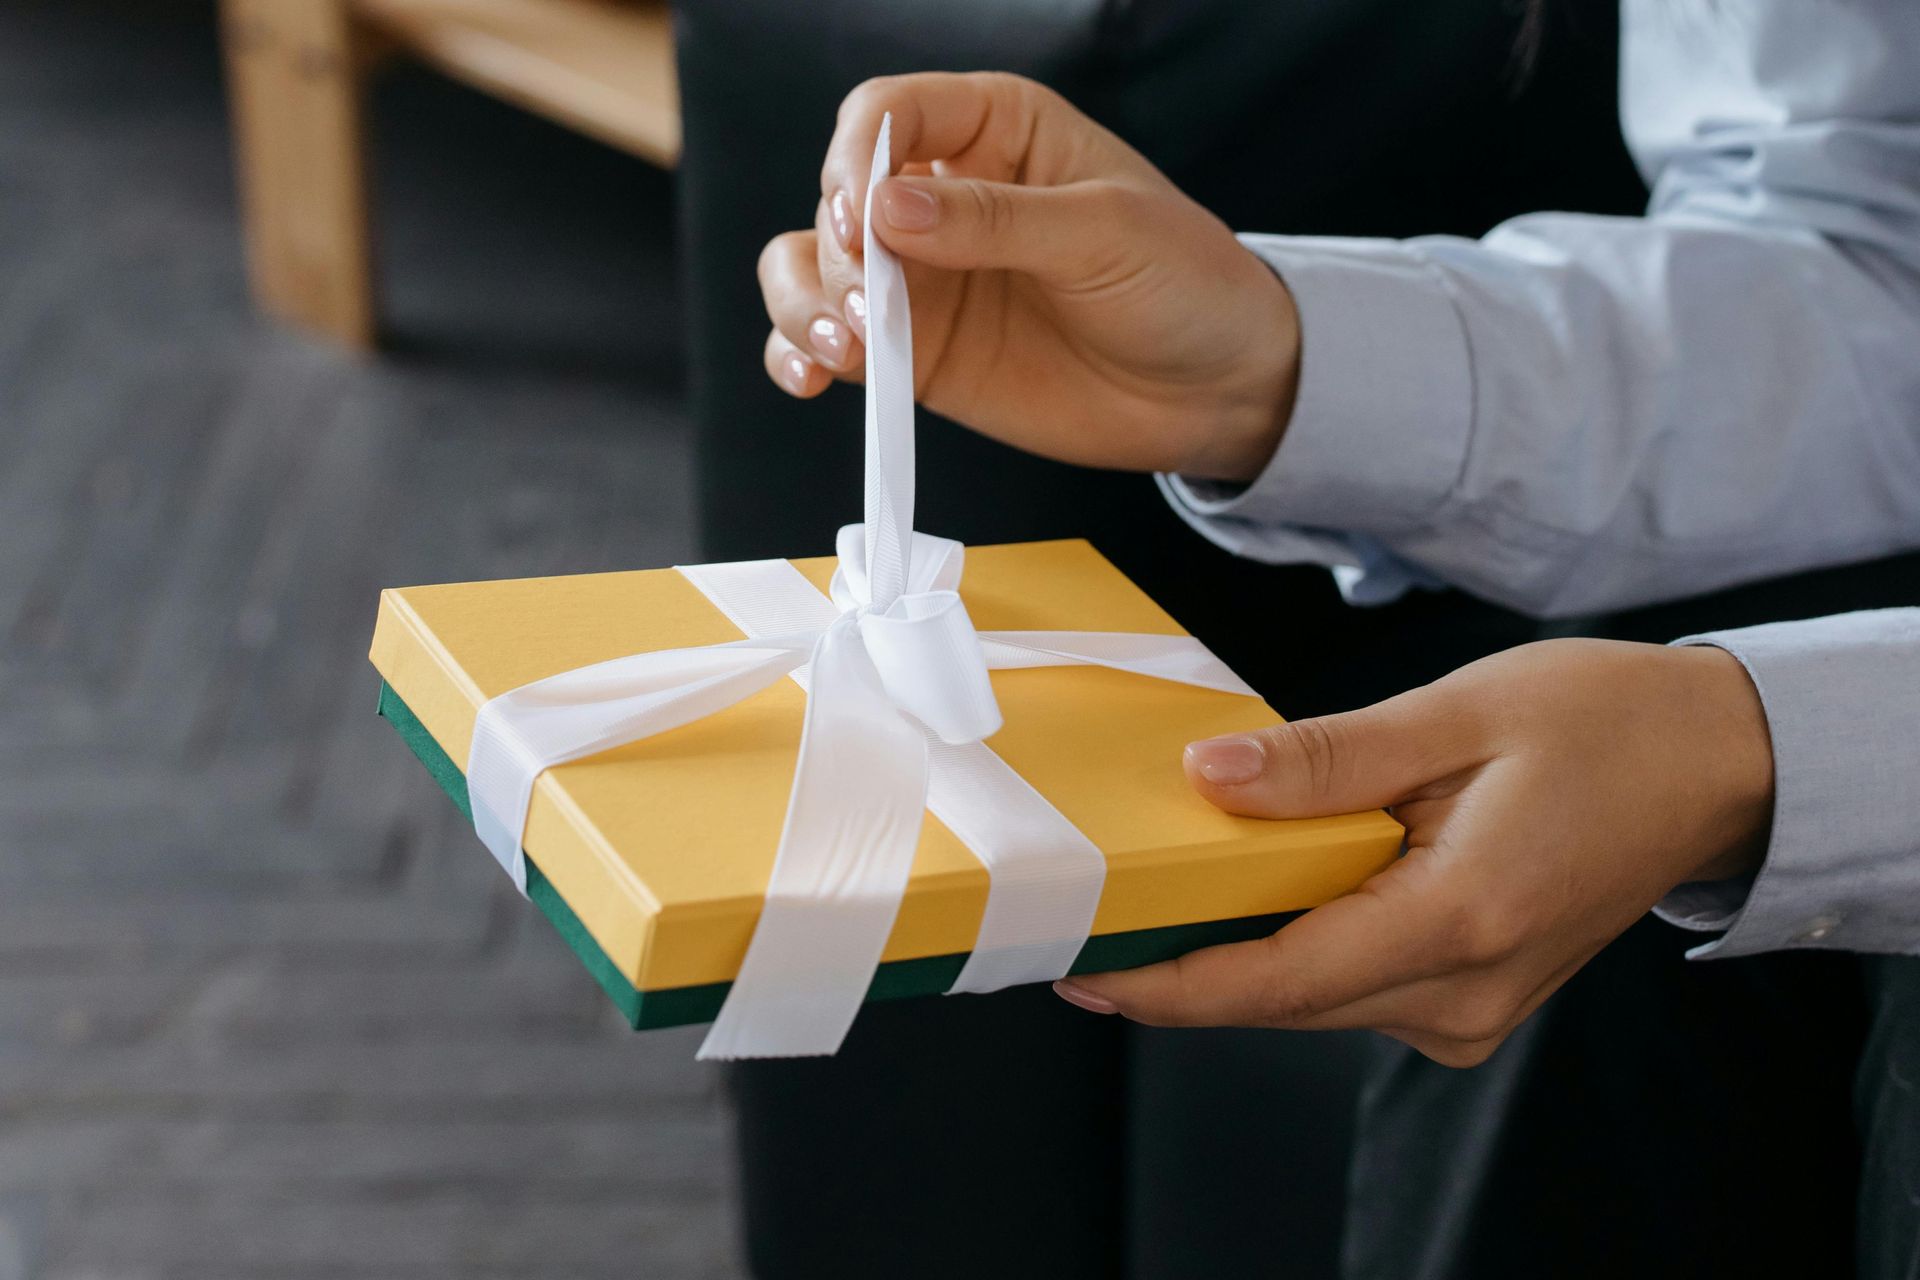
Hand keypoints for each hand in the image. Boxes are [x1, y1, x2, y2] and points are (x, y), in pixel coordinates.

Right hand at [757, 72, 1299, 481]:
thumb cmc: (1184, 285)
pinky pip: (828, 343)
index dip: (858, 160)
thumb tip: (889, 210)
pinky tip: (813, 378)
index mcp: (995, 129)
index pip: (888, 114)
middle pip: (837, 197)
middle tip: (871, 304)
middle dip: (837, 251)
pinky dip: (801, 356)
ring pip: (811, 267)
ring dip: (805, 303)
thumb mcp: (1103, 233)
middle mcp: (943, 197)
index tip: (865, 216)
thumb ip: (996, 219)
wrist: (1214, 391)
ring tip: (843, 348)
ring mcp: (923, 279)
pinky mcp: (916, 352)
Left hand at [1053, 639, 1775, 1066]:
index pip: (1279, 981)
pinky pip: (1354, 987)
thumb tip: (1205, 780)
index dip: (1169, 986)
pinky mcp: (1473, 1000)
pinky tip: (1256, 893)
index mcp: (1461, 919)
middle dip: (1181, 969)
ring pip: (1314, 999)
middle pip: (1284, 1001)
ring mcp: (1474, 1010)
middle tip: (1086, 917)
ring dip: (1235, 955)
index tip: (1081, 970)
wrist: (1710, 766)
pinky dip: (1294, 947)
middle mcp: (1465, 993)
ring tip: (1153, 896)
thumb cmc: (1600, 723)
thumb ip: (1324, 760)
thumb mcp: (1453, 713)